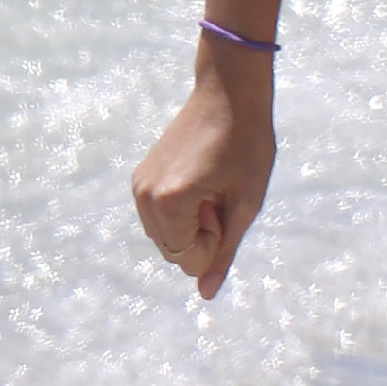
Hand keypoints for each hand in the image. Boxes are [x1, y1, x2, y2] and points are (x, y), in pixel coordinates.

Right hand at [129, 54, 272, 298]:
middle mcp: (144, 197)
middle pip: (174, 253)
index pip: (189, 262)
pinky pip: (161, 218)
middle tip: (219, 193)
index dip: (216, 242)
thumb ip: (224, 252)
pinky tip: (200, 178)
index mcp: (168, 203)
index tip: (225, 203)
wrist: (228, 91)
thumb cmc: (247, 144)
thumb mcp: (246, 203)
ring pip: (167, 237)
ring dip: (192, 224)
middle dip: (201, 236)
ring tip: (211, 184)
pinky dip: (181, 211)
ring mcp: (138, 186)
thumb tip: (206, 294)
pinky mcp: (140, 177)